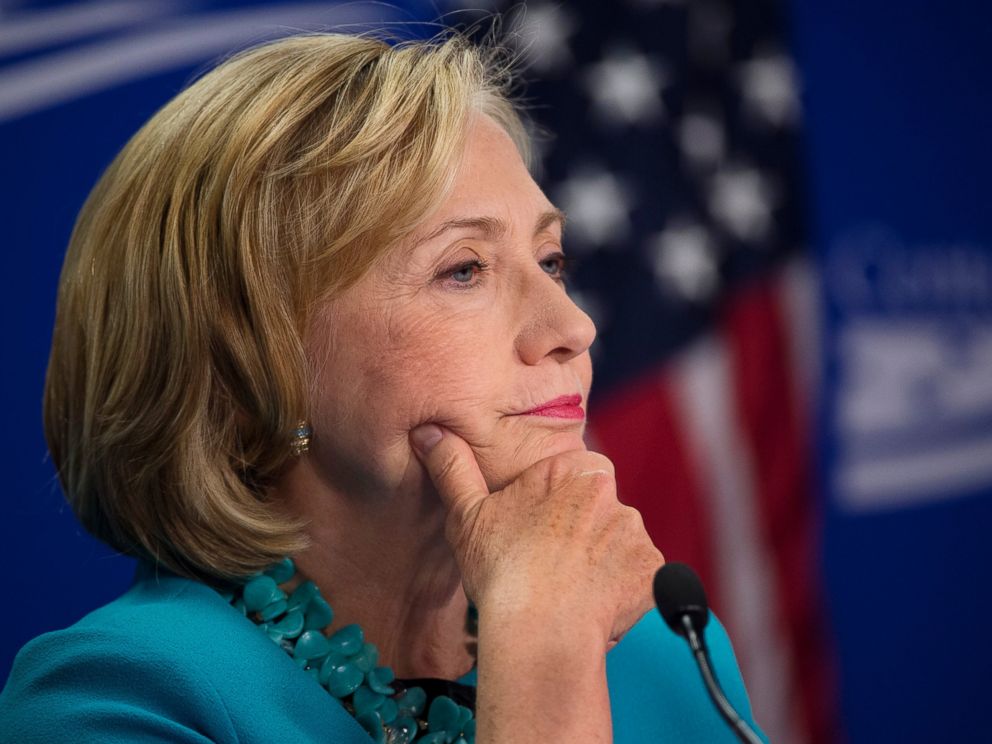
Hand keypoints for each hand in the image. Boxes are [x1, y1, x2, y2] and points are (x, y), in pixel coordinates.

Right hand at [410, 424, 662, 648]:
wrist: (542, 630)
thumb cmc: (502, 570)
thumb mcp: (466, 513)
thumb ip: (452, 468)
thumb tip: (429, 432)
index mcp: (574, 468)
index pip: (572, 474)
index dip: (551, 503)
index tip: (533, 529)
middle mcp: (612, 494)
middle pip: (596, 509)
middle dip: (578, 531)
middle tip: (546, 562)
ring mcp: (636, 534)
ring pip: (616, 543)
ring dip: (599, 561)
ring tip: (566, 590)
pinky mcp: (652, 572)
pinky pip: (637, 578)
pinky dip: (619, 591)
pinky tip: (590, 605)